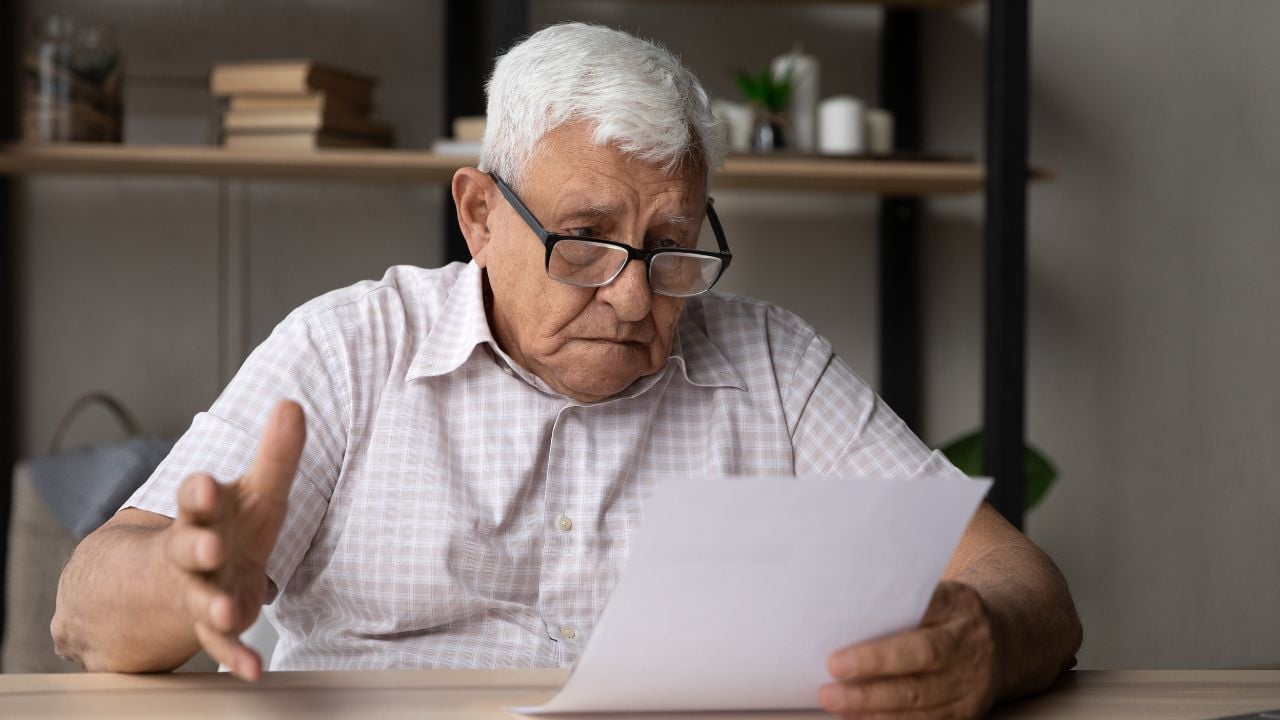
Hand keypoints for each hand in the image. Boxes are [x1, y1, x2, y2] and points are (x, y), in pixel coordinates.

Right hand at [163, 401, 304, 680]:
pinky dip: (236, 657)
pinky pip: (221, 645)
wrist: (170, 579)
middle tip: (209, 546)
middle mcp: (194, 551)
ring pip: (200, 598)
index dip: (199, 492)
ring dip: (214, 605)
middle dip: (198, 545)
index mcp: (205, 512)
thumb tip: (292, 404)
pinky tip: (252, 670)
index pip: (196, 498)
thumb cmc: (227, 525)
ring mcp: (198, 590)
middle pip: (188, 546)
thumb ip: (275, 454)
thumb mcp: (253, 490)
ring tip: (226, 612)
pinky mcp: (212, 625)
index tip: (203, 485)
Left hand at [819, 581, 1000, 718]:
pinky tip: (857, 717)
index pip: (922, 611)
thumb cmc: (948, 617)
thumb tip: (843, 612)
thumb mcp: (938, 597)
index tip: (842, 648)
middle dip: (872, 667)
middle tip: (831, 672)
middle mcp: (970, 645)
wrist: (1004, 645)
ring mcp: (971, 684)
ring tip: (834, 701)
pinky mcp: (965, 713)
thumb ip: (901, 601)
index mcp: (960, 607)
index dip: (885, 632)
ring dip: (871, 704)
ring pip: (919, 699)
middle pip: (920, 657)